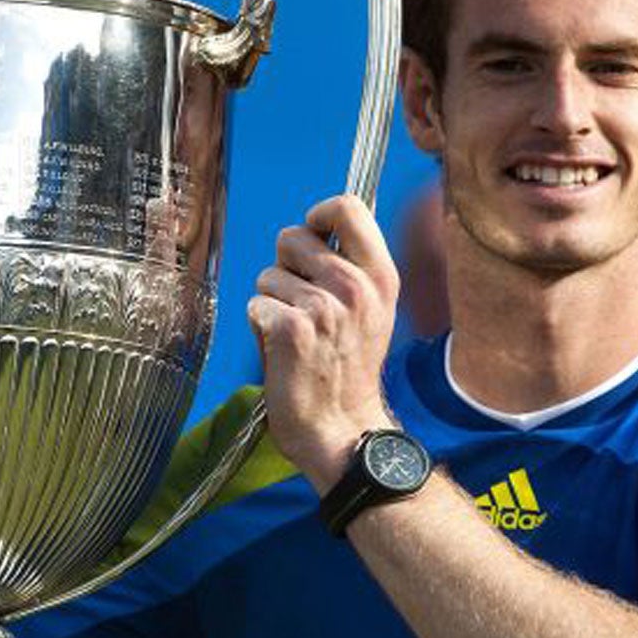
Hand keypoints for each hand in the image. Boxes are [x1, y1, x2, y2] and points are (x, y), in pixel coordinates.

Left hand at [246, 195, 399, 490]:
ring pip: (268, 275)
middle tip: (302, 304)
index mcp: (381, 276)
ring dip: (272, 302)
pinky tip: (282, 350)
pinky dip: (260, 326)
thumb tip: (320, 225)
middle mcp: (356, 288)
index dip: (319, 214)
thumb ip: (352, 266)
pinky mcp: (292, 330)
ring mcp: (325, 308)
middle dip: (285, 266)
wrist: (343, 430)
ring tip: (297, 335)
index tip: (312, 238)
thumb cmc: (349, 369)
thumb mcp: (372, 310)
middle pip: (293, 236)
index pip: (348, 207)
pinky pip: (256, 305)